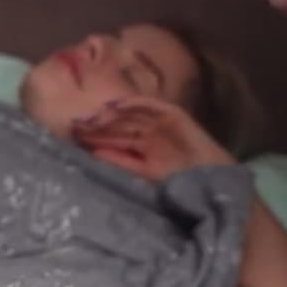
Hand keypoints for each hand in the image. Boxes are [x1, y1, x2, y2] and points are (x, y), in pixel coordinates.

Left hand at [71, 97, 233, 180]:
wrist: (214, 181)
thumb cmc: (182, 183)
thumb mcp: (145, 174)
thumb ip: (121, 162)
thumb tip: (94, 152)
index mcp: (143, 146)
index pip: (113, 137)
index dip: (94, 136)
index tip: (73, 137)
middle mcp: (149, 131)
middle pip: (118, 124)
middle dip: (97, 124)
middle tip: (75, 125)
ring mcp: (162, 122)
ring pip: (131, 114)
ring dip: (111, 114)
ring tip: (90, 117)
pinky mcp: (175, 115)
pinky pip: (151, 106)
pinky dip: (134, 103)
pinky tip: (116, 105)